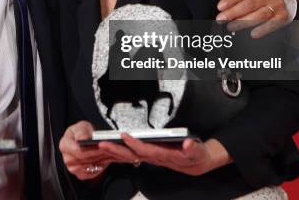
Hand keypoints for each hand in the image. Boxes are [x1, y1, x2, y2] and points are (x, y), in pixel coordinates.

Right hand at [59, 121, 117, 180]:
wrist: (86, 139)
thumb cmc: (82, 132)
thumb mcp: (82, 126)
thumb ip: (82, 132)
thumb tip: (82, 138)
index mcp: (64, 144)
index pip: (77, 151)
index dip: (90, 150)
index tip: (100, 146)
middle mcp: (67, 158)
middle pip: (83, 160)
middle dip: (97, 155)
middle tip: (108, 150)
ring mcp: (73, 168)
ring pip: (88, 168)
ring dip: (99, 161)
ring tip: (108, 154)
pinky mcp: (80, 174)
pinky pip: (91, 174)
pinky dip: (99, 168)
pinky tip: (105, 161)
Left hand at [100, 135, 230, 176]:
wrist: (197, 163)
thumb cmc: (195, 155)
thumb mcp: (198, 151)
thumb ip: (193, 148)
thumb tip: (188, 144)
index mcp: (165, 156)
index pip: (147, 150)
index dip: (135, 144)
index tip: (124, 136)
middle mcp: (155, 158)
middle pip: (133, 156)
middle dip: (117, 151)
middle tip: (102, 144)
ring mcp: (151, 158)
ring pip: (130, 156)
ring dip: (115, 151)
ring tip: (101, 145)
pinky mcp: (150, 155)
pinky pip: (132, 154)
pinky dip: (121, 152)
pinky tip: (110, 148)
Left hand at [217, 0, 288, 37]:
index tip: (219, 6)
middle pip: (250, 4)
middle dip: (234, 12)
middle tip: (219, 20)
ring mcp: (278, 4)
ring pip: (260, 14)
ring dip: (244, 22)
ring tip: (230, 27)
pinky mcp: (283, 17)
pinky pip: (273, 24)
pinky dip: (264, 29)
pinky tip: (252, 34)